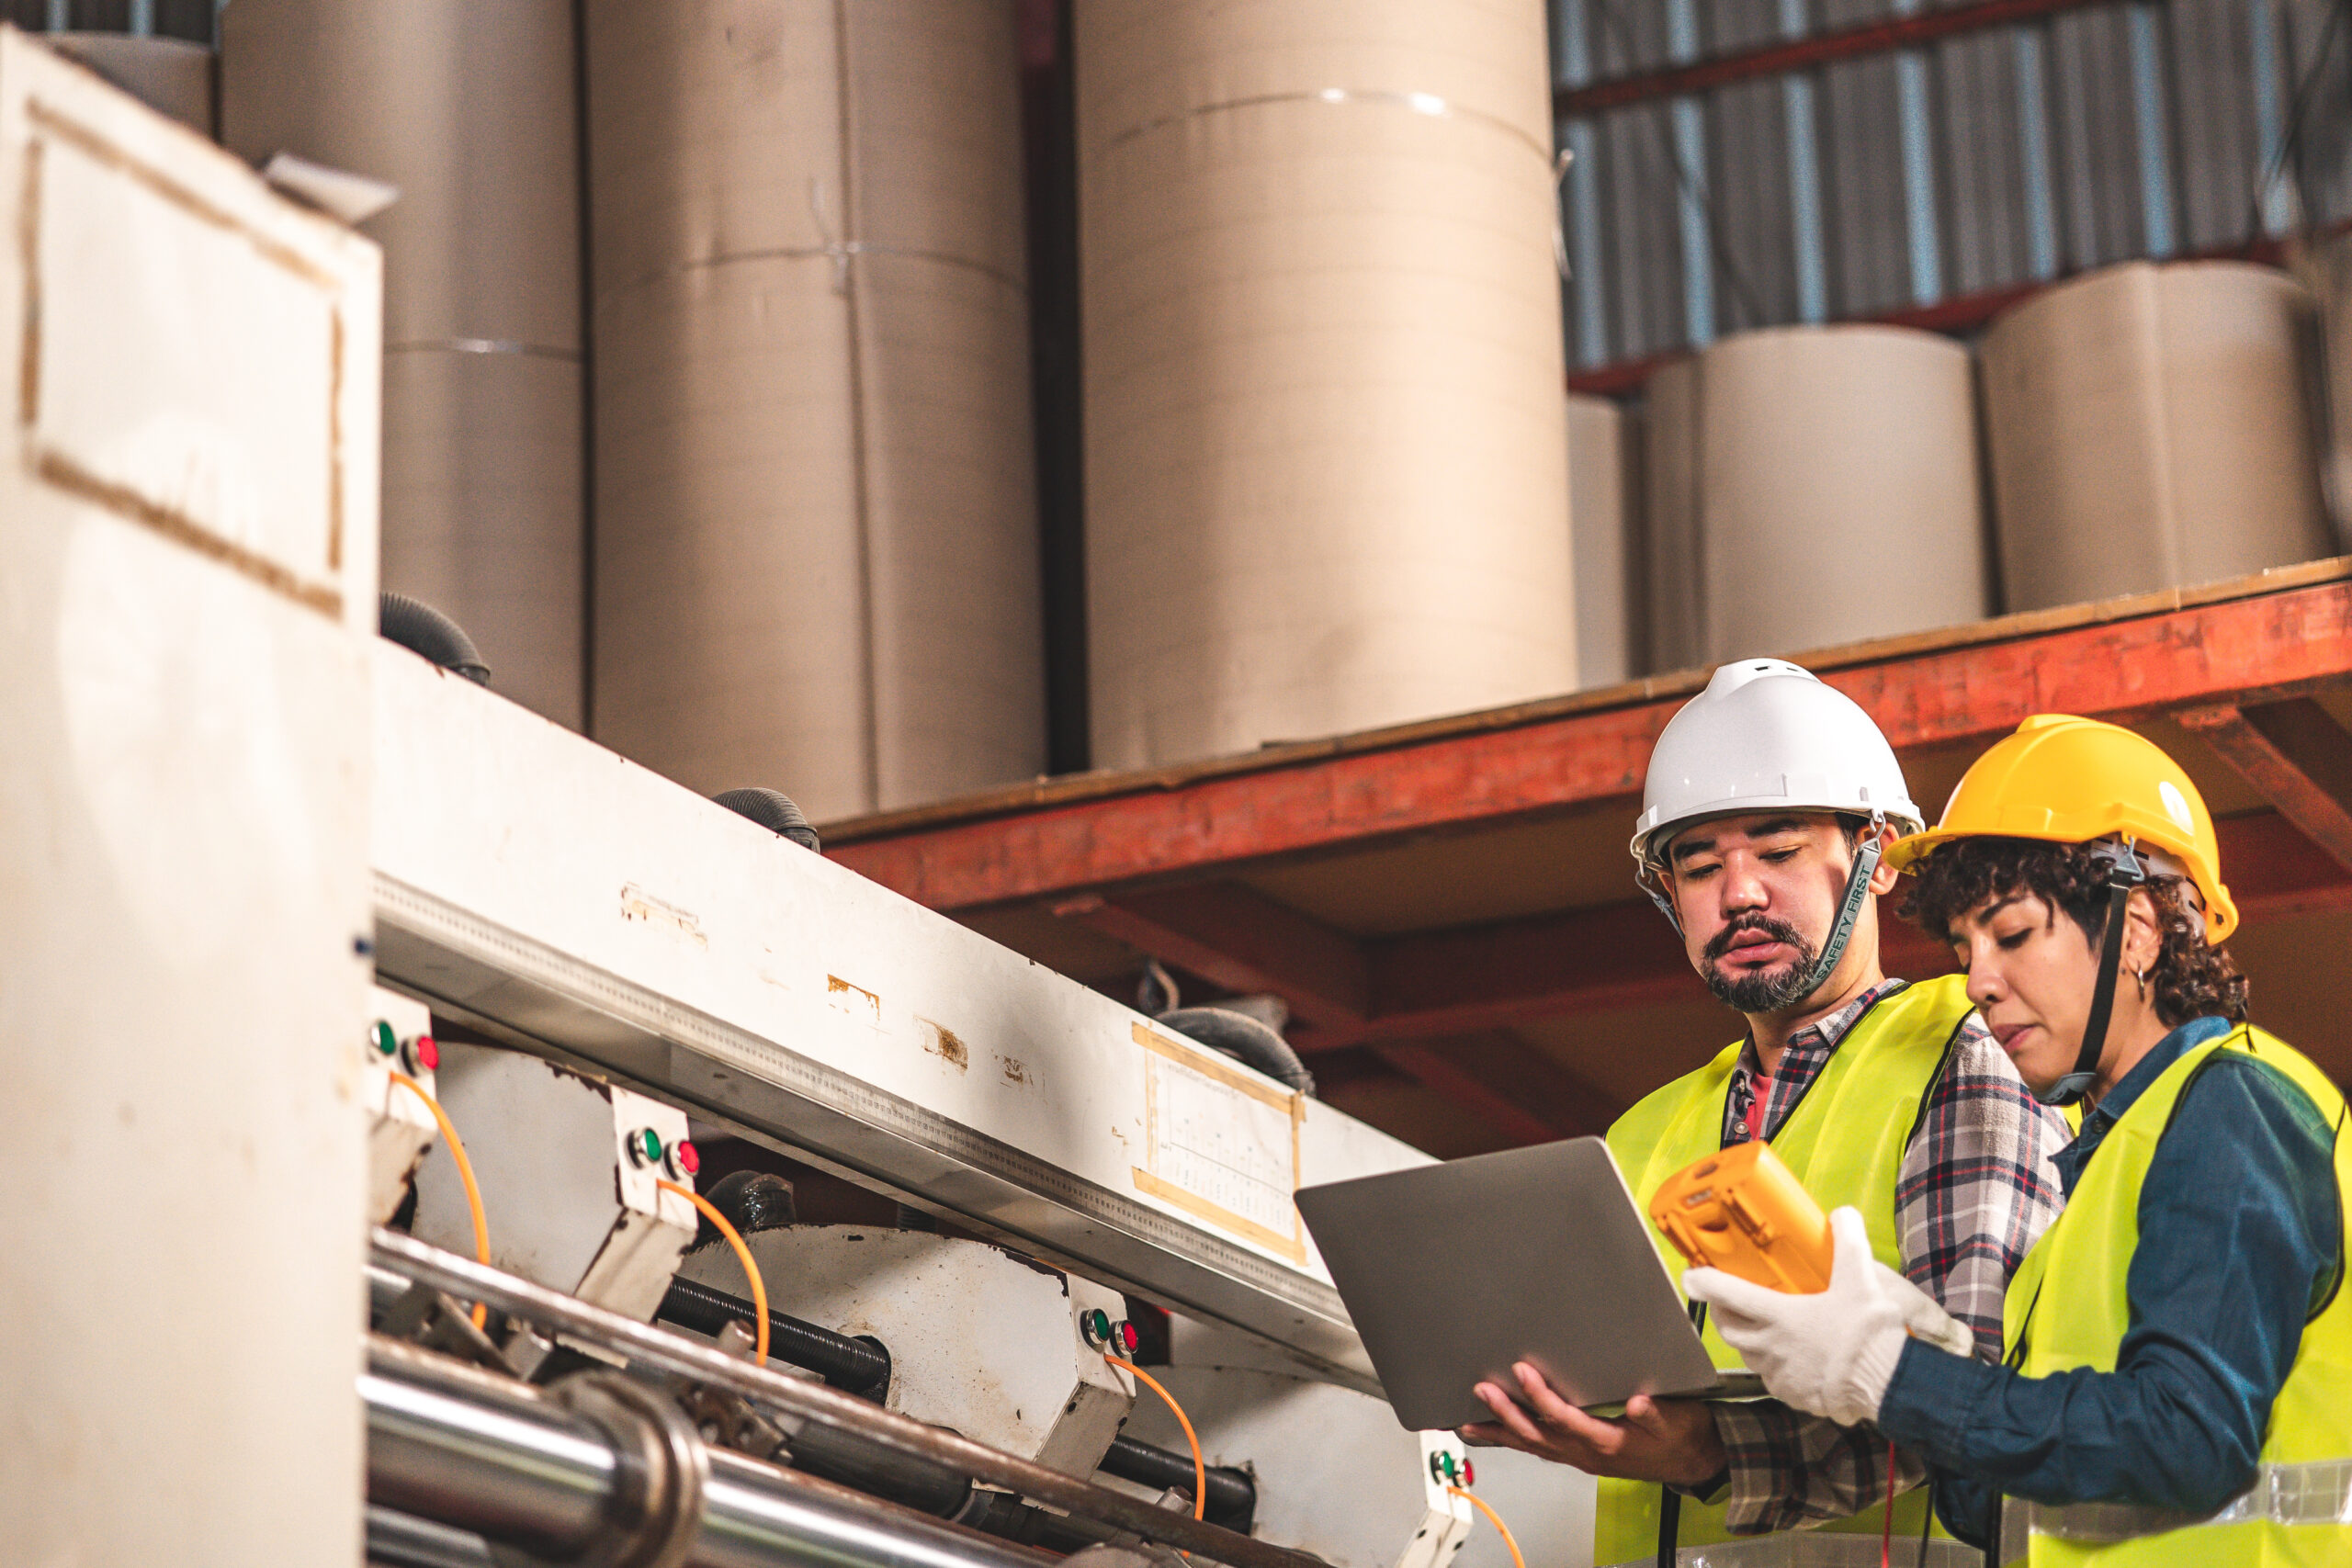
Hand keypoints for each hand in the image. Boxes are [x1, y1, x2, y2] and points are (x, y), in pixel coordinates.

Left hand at [1458, 1361, 1724, 1485]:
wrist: (1694, 1461)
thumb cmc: (1683, 1437)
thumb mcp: (1678, 1421)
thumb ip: (1657, 1413)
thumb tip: (1638, 1403)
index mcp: (1608, 1442)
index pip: (1565, 1418)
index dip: (1541, 1397)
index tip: (1522, 1373)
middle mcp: (1588, 1452)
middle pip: (1538, 1434)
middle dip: (1507, 1413)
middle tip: (1481, 1391)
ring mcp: (1581, 1456)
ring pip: (1534, 1445)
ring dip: (1501, 1431)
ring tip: (1468, 1421)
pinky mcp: (1580, 1454)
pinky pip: (1541, 1449)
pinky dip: (1515, 1440)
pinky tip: (1496, 1432)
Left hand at [1683, 1205, 1964, 1425]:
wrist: (1888, 1384)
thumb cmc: (1869, 1334)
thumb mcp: (1861, 1278)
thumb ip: (1848, 1241)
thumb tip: (1843, 1216)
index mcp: (1777, 1314)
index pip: (1725, 1292)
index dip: (1702, 1281)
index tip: (1693, 1274)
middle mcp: (1769, 1345)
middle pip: (1728, 1326)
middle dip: (1722, 1310)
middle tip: (1729, 1298)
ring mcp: (1778, 1374)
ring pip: (1748, 1354)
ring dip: (1749, 1339)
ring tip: (1764, 1326)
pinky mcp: (1793, 1395)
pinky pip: (1772, 1379)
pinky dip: (1774, 1366)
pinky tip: (1792, 1358)